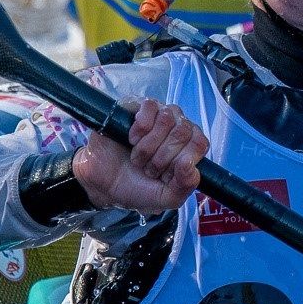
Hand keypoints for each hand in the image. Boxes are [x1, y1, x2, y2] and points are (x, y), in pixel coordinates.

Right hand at [70, 100, 207, 213]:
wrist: (103, 183)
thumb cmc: (136, 188)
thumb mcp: (165, 197)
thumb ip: (185, 186)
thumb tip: (190, 164)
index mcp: (189, 147)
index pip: (200, 143)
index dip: (181, 160)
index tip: (165, 175)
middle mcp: (177, 127)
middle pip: (183, 131)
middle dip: (162, 157)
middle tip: (147, 168)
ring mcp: (158, 115)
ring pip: (167, 118)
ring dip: (148, 146)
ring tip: (137, 157)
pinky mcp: (137, 106)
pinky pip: (150, 106)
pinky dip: (140, 128)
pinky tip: (131, 139)